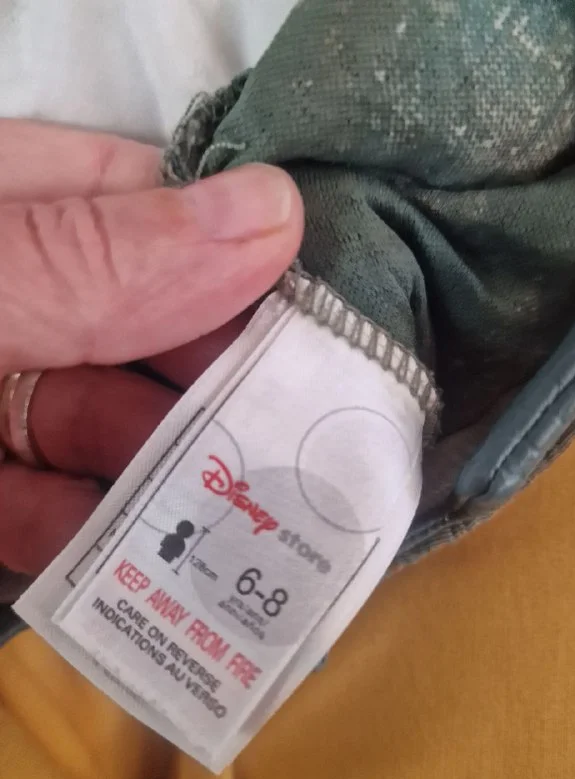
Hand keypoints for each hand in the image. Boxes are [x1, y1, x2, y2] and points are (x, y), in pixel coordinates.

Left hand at [0, 120, 302, 575]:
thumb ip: (95, 253)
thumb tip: (276, 210)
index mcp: (14, 207)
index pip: (155, 205)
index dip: (248, 252)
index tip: (333, 312)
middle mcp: (18, 298)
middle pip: (146, 330)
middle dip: (224, 385)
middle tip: (316, 434)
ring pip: (104, 427)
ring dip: (174, 477)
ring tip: (260, 516)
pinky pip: (43, 510)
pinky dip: (93, 541)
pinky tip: (153, 568)